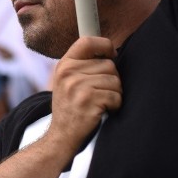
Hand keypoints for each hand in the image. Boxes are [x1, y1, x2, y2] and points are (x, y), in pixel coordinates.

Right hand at [46, 36, 120, 153]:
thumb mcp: (67, 81)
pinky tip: (103, 111)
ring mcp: (77, 86)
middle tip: (100, 93)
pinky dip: (115, 105)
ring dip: (114, 94)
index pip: (88, 41)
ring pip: (115, 80)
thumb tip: (112, 52)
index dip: (105, 45)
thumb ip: (83, 65)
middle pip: (109, 64)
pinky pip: (116, 96)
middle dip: (112, 79)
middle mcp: (68, 72)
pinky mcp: (88, 100)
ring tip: (100, 102)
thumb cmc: (70, 107)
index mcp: (64, 65)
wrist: (61, 136)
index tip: (111, 55)